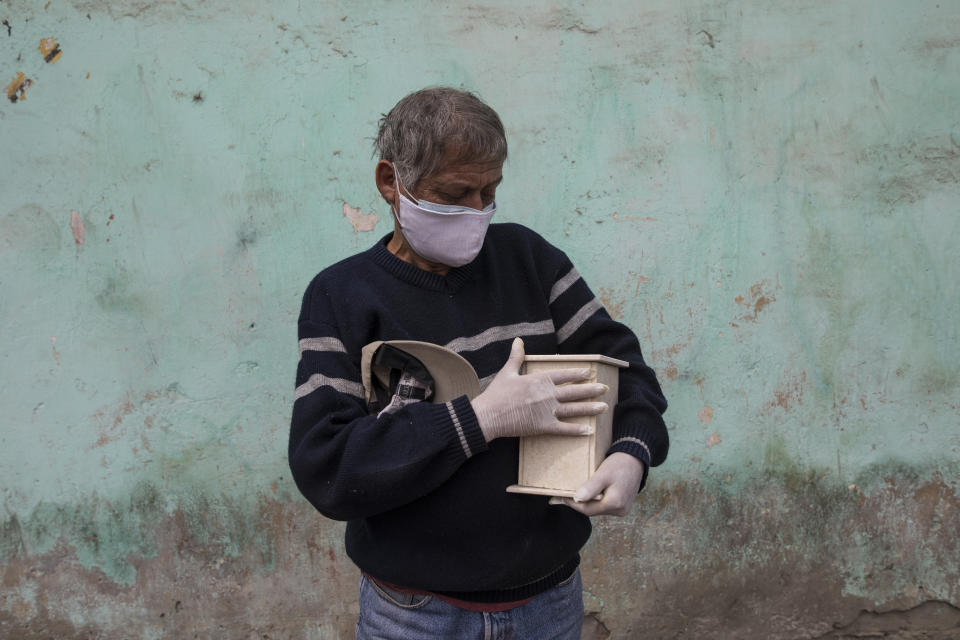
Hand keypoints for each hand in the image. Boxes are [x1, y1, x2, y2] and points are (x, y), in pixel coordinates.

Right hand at [471, 337, 607, 441]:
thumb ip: (516, 356)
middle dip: (591, 390)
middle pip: (574, 391)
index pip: (564, 375)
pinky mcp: (543, 427)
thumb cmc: (496, 393)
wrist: (488, 415)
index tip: (590, 373)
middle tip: (605, 389)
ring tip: (604, 407)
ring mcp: (547, 411)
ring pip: (574, 409)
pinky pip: (564, 429)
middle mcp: (547, 394)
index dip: (578, 374)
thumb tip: (518, 340)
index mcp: (539, 380)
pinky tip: (589, 430)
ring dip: (590, 408)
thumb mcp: (507, 372)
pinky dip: (577, 430)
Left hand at [549, 452, 645, 515]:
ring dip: (587, 502)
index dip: (572, 504)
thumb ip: (591, 487)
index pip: (587, 509)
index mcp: (614, 503)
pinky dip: (596, 501)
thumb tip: (577, 498)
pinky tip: (589, 493)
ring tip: (575, 493)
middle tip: (563, 495)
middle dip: (578, 503)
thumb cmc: (619, 464)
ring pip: (598, 509)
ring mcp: (622, 510)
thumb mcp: (603, 474)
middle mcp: (620, 510)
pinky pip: (605, 506)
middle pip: (592, 510)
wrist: (635, 459)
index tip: (558, 497)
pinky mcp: (623, 506)